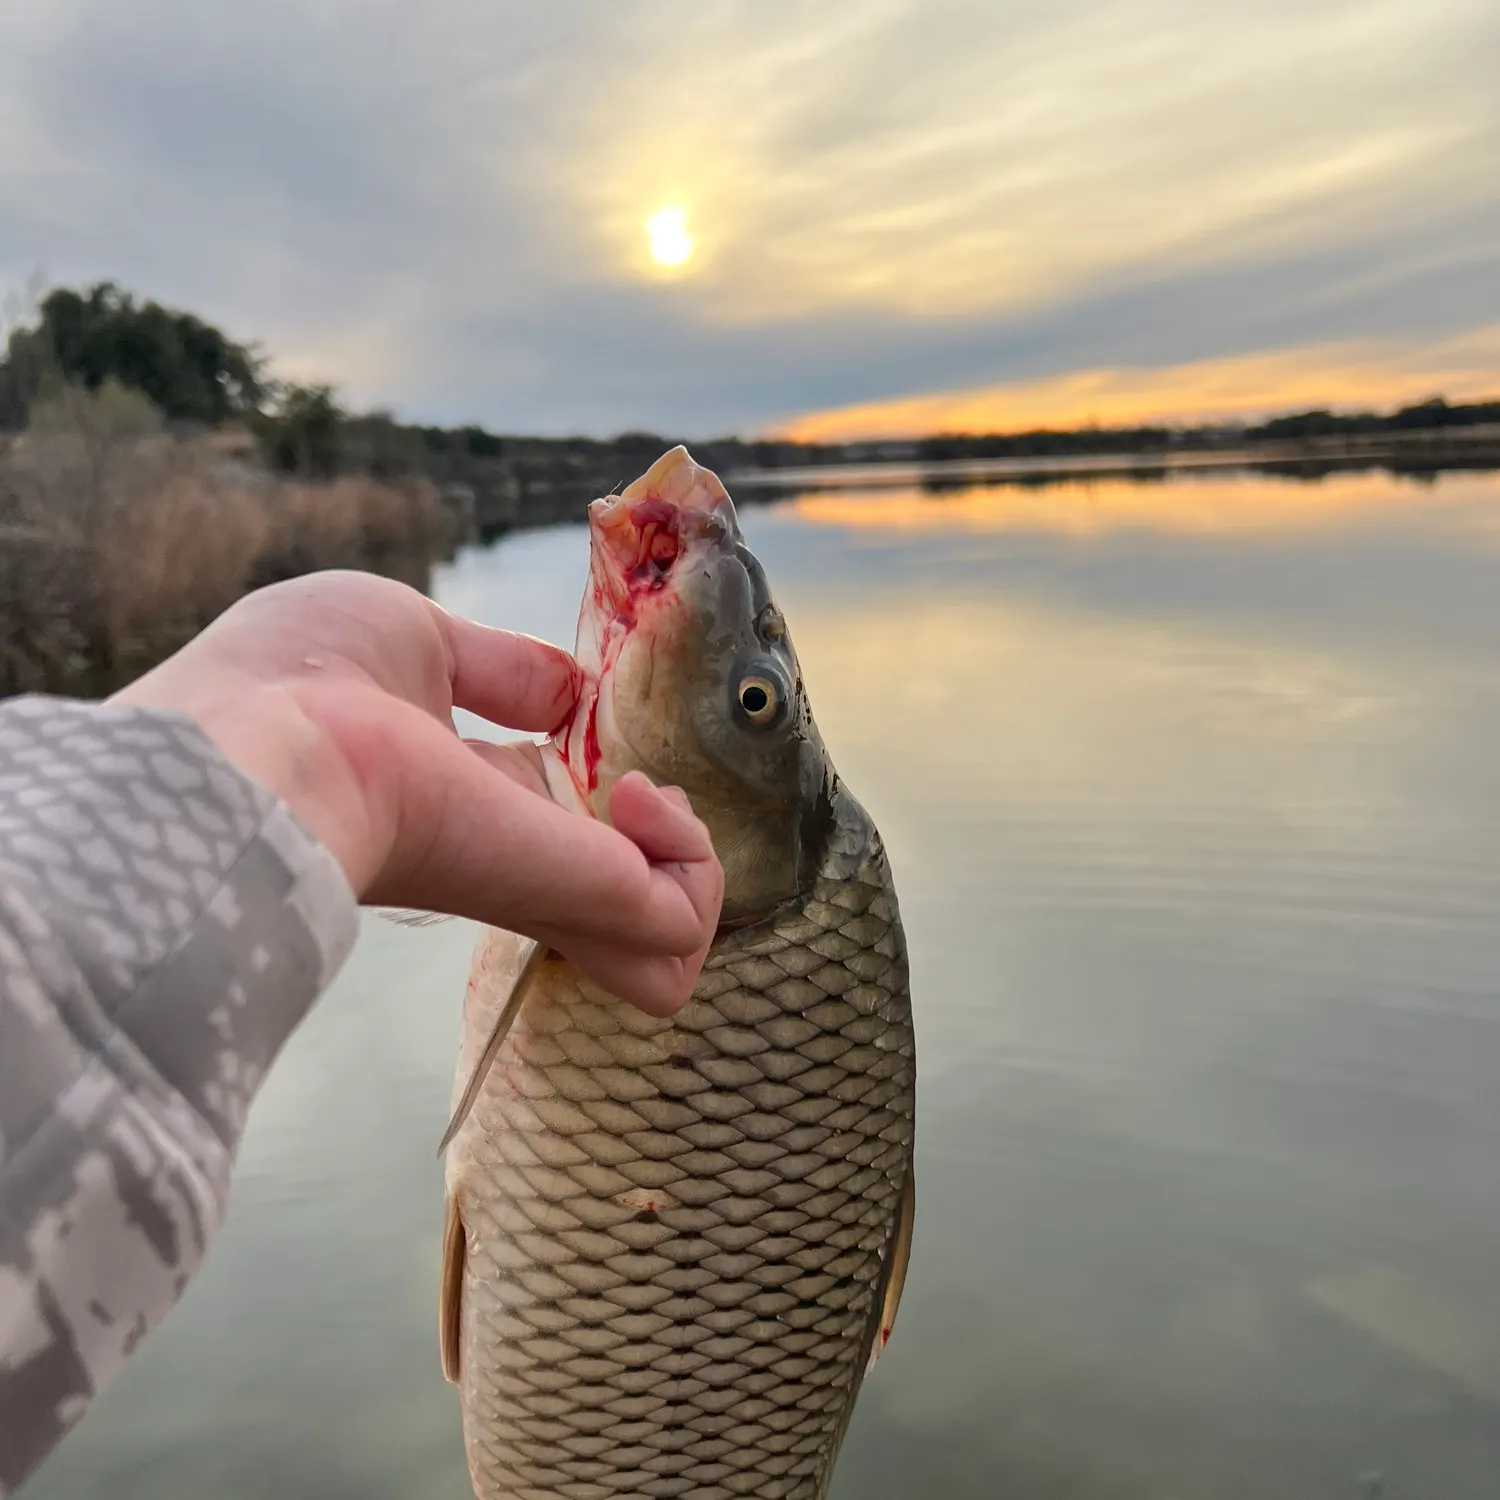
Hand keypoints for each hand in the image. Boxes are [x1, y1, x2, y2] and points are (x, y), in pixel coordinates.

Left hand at [112, 570, 723, 1015]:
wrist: (254, 741)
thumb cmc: (298, 679)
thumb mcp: (420, 640)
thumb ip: (505, 668)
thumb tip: (571, 690)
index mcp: (472, 807)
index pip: (568, 847)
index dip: (611, 804)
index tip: (598, 743)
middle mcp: (514, 866)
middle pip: (629, 921)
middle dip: (672, 852)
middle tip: (640, 791)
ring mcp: (545, 891)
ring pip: (670, 945)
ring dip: (693, 864)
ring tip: (644, 798)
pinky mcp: (575, 900)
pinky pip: (676, 924)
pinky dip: (692, 863)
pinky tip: (638, 798)